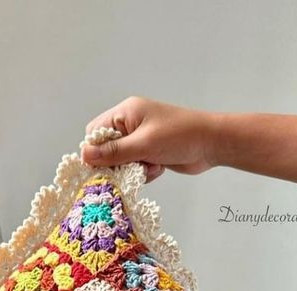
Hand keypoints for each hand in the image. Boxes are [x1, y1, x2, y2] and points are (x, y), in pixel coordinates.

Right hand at [81, 97, 217, 181]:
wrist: (212, 144)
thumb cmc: (180, 136)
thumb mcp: (143, 145)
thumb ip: (113, 152)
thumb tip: (84, 155)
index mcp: (126, 113)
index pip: (95, 132)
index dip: (95, 150)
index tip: (103, 166)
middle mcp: (130, 124)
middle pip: (107, 150)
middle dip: (118, 163)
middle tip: (131, 167)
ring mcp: (141, 139)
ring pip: (122, 162)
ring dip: (133, 169)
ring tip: (151, 165)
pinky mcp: (150, 152)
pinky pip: (135, 167)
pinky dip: (145, 172)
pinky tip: (160, 167)